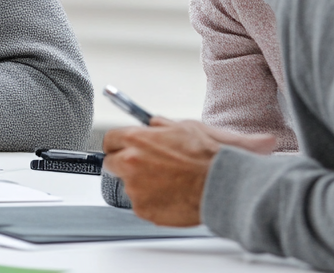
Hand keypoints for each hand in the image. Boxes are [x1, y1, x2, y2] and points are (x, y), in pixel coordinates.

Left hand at [102, 117, 276, 225]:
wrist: (223, 185)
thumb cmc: (208, 157)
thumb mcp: (184, 127)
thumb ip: (160, 126)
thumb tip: (152, 124)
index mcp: (137, 139)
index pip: (110, 140)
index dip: (118, 144)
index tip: (122, 148)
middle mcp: (130, 163)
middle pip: (112, 163)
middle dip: (124, 164)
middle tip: (146, 167)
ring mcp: (135, 188)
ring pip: (129, 185)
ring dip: (142, 184)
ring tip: (169, 183)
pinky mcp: (143, 209)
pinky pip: (142, 203)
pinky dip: (153, 201)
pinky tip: (172, 195)